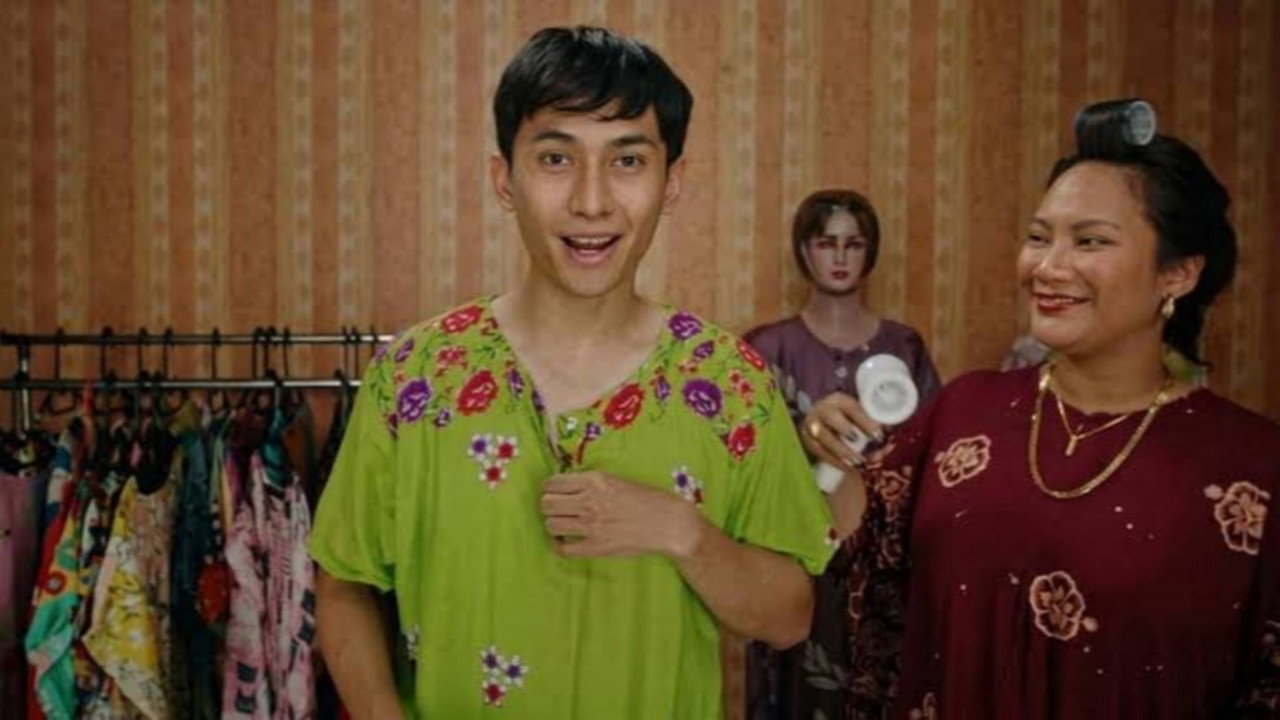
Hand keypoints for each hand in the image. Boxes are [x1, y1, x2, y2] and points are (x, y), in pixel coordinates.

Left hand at [540, 471, 704, 558]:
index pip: (552, 483)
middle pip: (546, 504)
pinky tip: (566, 541)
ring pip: (551, 525)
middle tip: (557, 509)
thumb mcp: (616, 480)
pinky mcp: (595, 547)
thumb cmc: (647, 499)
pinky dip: (559, 545)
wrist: (668, 522)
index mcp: (594, 481)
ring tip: (563, 524)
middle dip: (548, 506)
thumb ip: (591, 483)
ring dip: (554, 524)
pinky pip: (563, 548)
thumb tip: (567, 487)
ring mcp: (591, 526)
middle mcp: (589, 501)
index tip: (552, 492)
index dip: (548, 488)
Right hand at [799, 392, 882, 468]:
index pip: (852, 408)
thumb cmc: (846, 418)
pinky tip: (846, 467)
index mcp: (839, 400)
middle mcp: (822, 409)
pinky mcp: (806, 438)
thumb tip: (888, 437)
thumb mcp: (857, 415)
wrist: (821, 420)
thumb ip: (871, 424)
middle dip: (846, 431)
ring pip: (823, 437)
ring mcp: (811, 423)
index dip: (865, 422)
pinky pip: (818, 450)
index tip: (878, 436)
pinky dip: (833, 460)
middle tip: (861, 443)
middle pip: (831, 418)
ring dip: (841, 451)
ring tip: (857, 462)